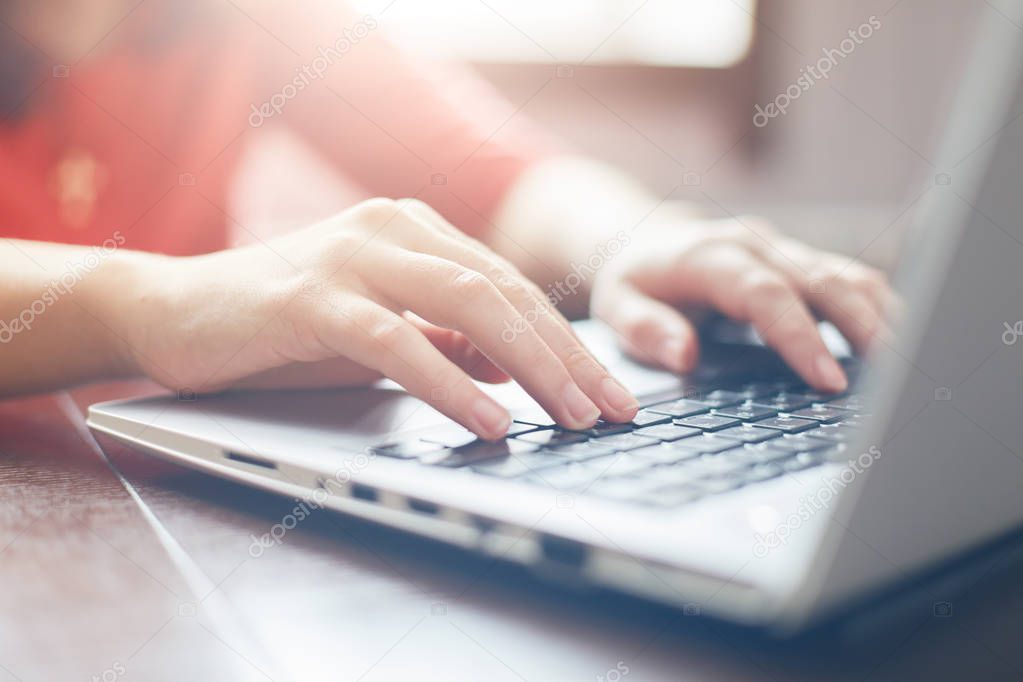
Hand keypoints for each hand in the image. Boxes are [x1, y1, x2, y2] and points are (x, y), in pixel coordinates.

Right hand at [110, 198, 638, 438]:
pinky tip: (489, 421)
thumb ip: (443, 338)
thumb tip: (513, 367)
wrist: (172, 311)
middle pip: (503, 291)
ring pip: (464, 303)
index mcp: (414, 230)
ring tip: (569, 417)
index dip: (568, 340)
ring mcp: (349, 256)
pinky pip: (396, 339)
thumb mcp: (380, 331)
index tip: (610, 392)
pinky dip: (450, 382)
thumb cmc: (281, 325)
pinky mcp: (308, 297)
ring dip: (529, 365)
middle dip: (566, 355)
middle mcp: (391, 228)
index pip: (511, 285)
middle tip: (610, 410)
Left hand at [590, 216, 897, 391]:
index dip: (799, 335)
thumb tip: (685, 354)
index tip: (828, 378)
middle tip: (891, 374)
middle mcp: (754, 245)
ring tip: (909, 363)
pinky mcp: (800, 260)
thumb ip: (643, 328)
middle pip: (820, 279)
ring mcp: (782, 249)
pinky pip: (848, 278)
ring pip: (844, 275)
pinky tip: (898, 340)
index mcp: (710, 256)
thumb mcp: (616, 304)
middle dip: (860, 325)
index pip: (765, 294)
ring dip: (879, 316)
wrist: (646, 237)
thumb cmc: (633, 280)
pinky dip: (877, 306)